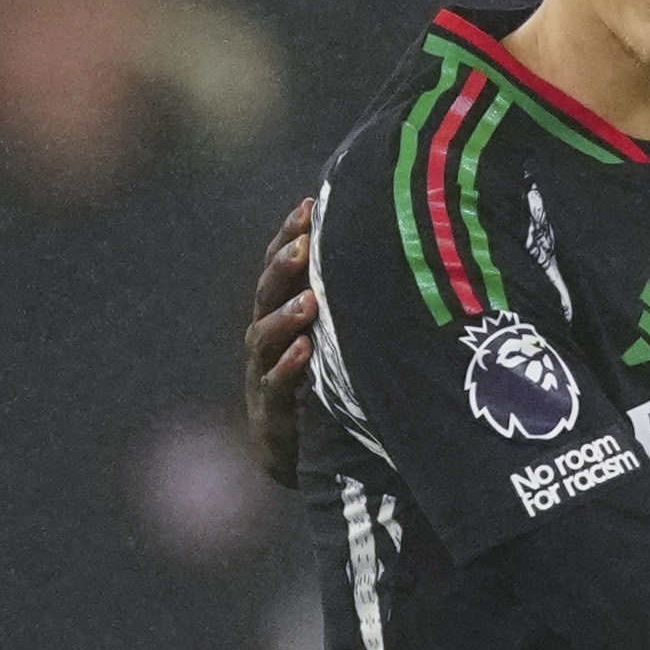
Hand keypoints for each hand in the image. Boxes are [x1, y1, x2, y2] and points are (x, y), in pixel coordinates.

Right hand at [246, 199, 316, 482]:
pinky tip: (304, 352)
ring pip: (265, 335)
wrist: (292, 443)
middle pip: (268, 292)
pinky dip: (289, 366)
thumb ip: (343, 295)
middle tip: (304, 244)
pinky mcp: (272, 404)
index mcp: (280, 309)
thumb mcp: (330, 331)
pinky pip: (277, 382)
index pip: (280, 265)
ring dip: (286, 316)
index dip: (290, 234)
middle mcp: (267, 334)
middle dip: (285, 267)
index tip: (309, 206)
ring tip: (310, 300)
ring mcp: (265, 368)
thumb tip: (385, 247)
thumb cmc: (318, 374)